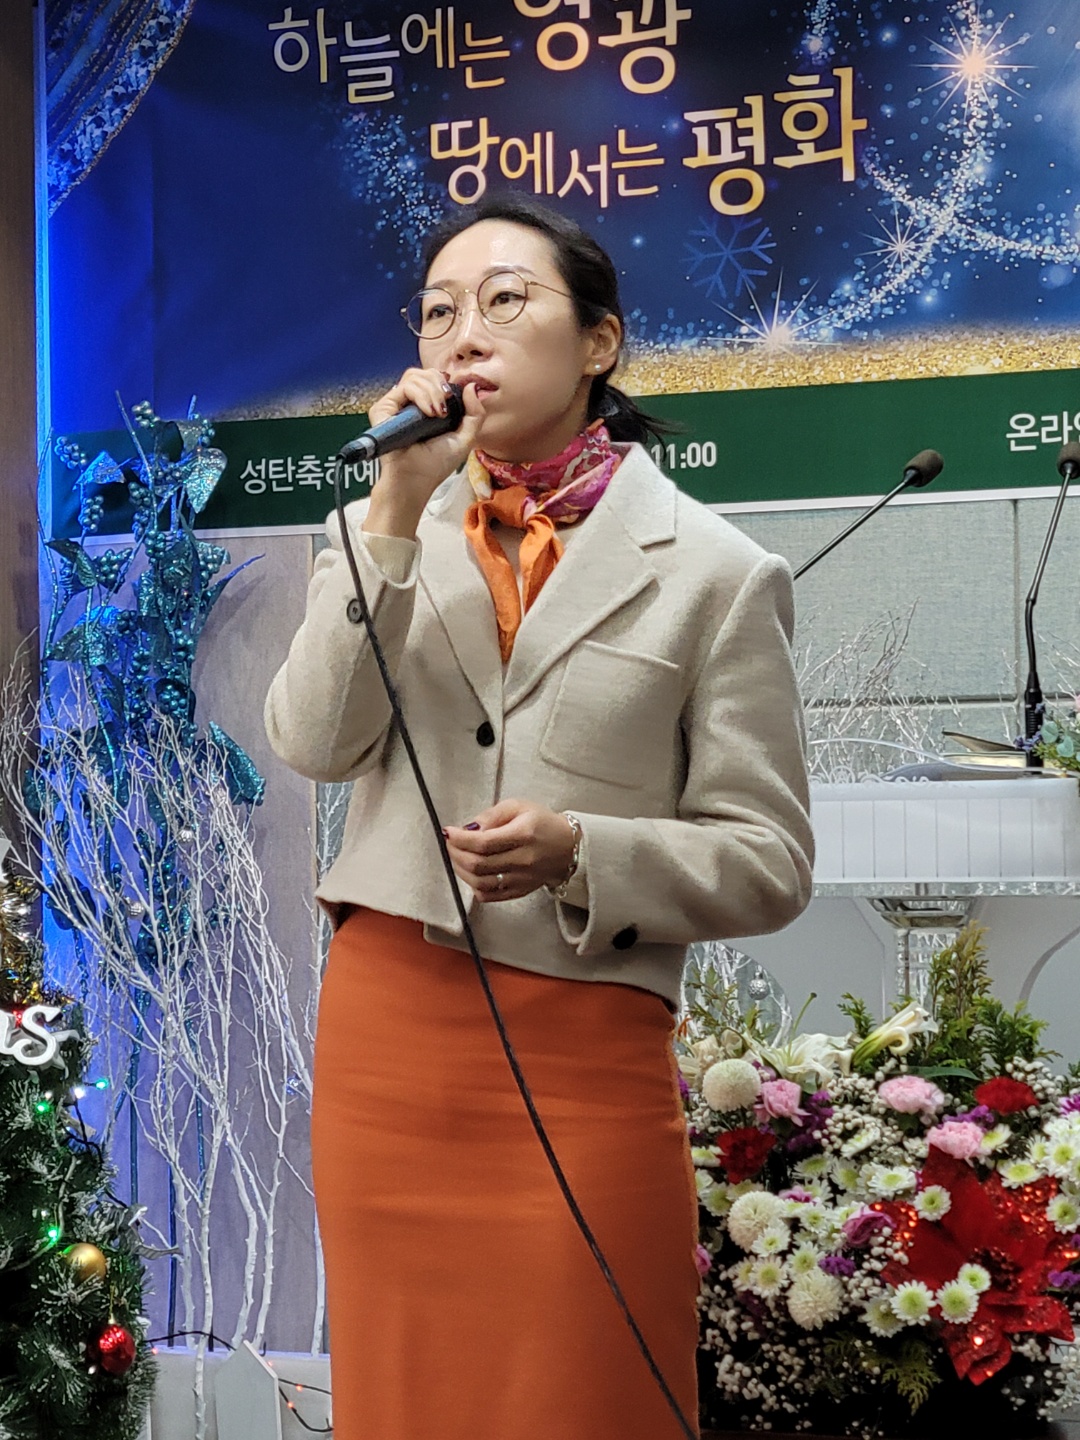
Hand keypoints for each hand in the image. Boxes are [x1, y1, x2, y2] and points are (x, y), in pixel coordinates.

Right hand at [363, 368, 485, 538]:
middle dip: (440, 385)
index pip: (432, 379)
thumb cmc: (435, 465)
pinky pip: (404, 387)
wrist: (415, 481)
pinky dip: (421, 395)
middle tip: (446, 406)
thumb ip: (475, 413)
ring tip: (438, 413)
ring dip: (432, 390)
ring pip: (414, 376)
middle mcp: (408, 404)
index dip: (444, 383)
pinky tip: (428, 412)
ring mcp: (394, 406)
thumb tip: (471, 386)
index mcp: (424, 408)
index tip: (452, 398)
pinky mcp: (382, 409)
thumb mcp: (465, 438)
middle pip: (423, 373)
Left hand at [443, 799, 576, 902]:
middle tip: (450, 844)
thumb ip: (491, 815)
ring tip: (457, 857)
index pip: (483, 843)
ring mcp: (522, 879)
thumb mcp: (518, 806)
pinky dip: (474, 886)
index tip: (448, 832)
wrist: (568, 846)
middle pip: (478, 864)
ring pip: (480, 883)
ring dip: (461, 871)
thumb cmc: (542, 823)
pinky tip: (471, 873)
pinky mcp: (520, 890)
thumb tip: (469, 828)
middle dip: (456, 854)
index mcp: (523, 835)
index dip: (460, 839)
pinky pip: (490, 896)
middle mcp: (523, 860)